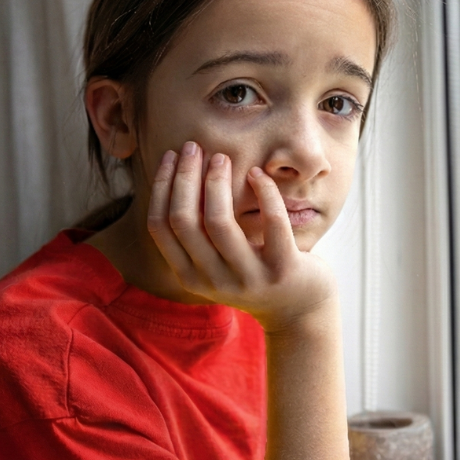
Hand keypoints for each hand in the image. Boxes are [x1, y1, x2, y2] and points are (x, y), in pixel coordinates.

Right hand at [146, 141, 337, 333]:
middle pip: (184, 221)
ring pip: (219, 222)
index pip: (160, 227)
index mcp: (190, 275)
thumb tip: (178, 176)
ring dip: (217, 181)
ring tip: (223, 157)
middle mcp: (213, 280)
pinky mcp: (283, 270)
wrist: (298, 312)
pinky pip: (272, 223)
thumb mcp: (216, 262)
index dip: (161, 186)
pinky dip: (264, 192)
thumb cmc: (253, 274)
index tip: (172, 155)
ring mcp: (248, 278)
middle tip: (195, 147)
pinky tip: (258, 174)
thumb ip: (197, 235)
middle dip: (185, 176)